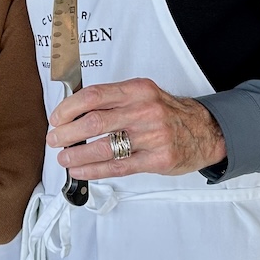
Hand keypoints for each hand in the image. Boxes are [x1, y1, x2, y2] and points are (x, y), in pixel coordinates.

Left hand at [45, 77, 225, 179]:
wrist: (205, 130)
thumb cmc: (167, 112)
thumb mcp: (143, 94)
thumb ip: (114, 100)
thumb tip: (75, 110)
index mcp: (137, 90)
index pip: (94, 95)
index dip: (69, 108)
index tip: (57, 117)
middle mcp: (144, 110)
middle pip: (94, 122)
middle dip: (67, 133)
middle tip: (54, 139)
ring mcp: (152, 136)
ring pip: (104, 147)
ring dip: (77, 154)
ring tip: (64, 158)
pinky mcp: (157, 160)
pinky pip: (118, 166)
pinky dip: (94, 170)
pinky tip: (81, 170)